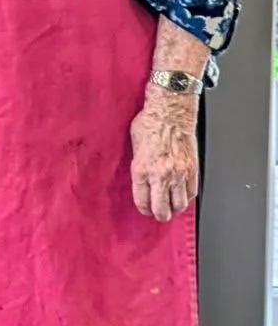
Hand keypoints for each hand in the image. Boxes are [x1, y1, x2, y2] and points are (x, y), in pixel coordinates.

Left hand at [129, 96, 199, 221]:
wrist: (171, 110)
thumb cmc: (150, 122)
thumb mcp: (133, 146)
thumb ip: (138, 165)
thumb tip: (141, 179)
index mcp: (141, 170)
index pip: (142, 202)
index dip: (144, 209)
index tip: (146, 209)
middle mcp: (160, 174)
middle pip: (162, 209)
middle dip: (160, 215)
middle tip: (160, 213)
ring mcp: (178, 173)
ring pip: (180, 205)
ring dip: (175, 208)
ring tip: (172, 206)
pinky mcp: (193, 169)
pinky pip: (193, 192)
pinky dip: (188, 197)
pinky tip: (183, 194)